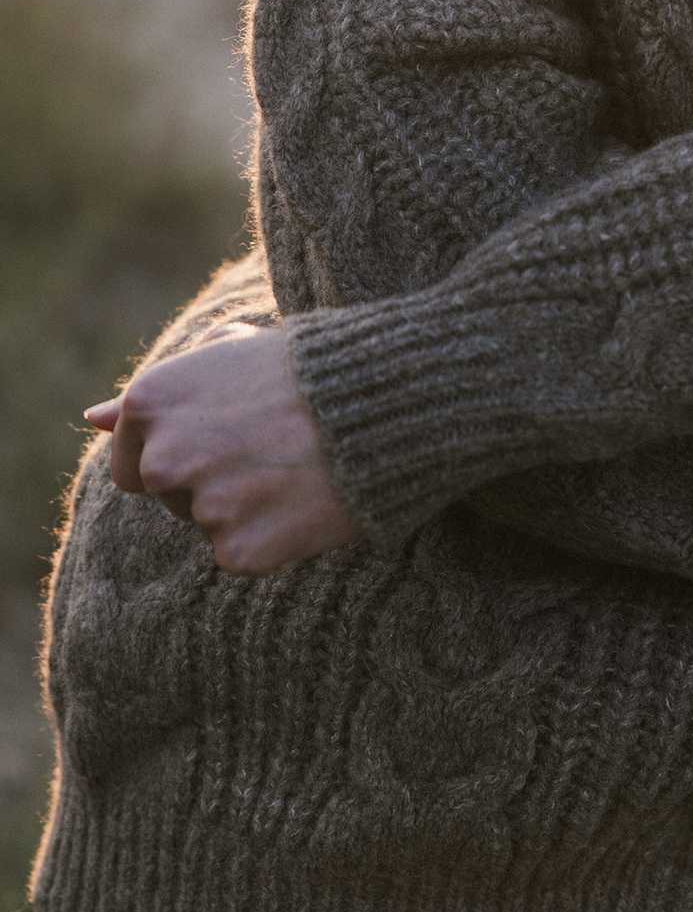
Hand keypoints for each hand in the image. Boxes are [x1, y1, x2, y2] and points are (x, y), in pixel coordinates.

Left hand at [82, 322, 362, 576]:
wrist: (382, 399)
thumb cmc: (309, 367)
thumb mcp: (228, 358)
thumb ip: (160, 393)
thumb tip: (91, 417)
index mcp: (150, 401)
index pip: (129, 463)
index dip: (180, 456)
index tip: (225, 441)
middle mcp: (162, 456)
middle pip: (167, 496)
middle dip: (208, 482)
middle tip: (268, 451)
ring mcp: (200, 506)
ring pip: (208, 523)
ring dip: (245, 506)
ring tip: (296, 466)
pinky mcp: (239, 549)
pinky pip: (242, 553)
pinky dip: (273, 536)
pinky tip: (306, 498)